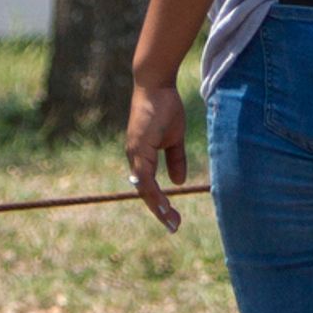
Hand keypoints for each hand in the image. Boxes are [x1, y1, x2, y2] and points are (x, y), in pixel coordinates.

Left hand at [124, 79, 188, 230]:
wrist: (156, 85)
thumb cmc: (164, 107)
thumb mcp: (174, 139)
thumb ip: (175, 160)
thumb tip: (178, 182)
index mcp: (141, 157)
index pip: (149, 187)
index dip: (160, 203)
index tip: (173, 218)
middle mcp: (134, 158)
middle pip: (145, 192)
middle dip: (159, 211)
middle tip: (174, 227)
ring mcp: (134, 154)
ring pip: (144, 188)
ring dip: (157, 207)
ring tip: (170, 221)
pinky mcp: (138, 148)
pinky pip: (145, 177)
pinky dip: (153, 192)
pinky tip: (163, 204)